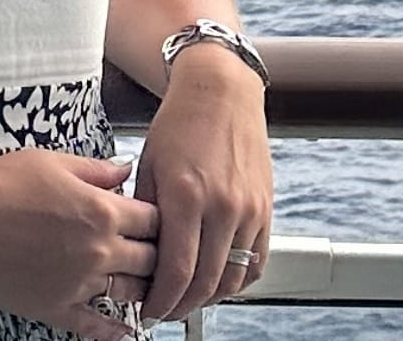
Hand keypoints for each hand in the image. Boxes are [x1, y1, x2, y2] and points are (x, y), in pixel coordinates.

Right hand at [0, 147, 159, 340]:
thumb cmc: (3, 182)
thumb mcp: (54, 161)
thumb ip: (96, 170)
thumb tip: (125, 171)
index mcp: (102, 211)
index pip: (154, 221)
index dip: (159, 219)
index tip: (158, 221)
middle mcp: (99, 251)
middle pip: (151, 260)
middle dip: (157, 255)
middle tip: (156, 254)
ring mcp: (80, 284)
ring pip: (130, 293)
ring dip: (141, 289)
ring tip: (145, 286)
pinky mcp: (57, 308)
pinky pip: (95, 327)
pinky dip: (115, 332)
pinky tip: (127, 332)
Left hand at [133, 45, 272, 325]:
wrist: (220, 92)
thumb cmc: (178, 124)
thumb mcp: (148, 164)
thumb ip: (144, 213)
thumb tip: (137, 257)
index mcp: (186, 195)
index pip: (176, 271)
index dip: (160, 300)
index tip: (148, 310)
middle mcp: (222, 206)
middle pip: (205, 284)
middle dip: (181, 306)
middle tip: (164, 310)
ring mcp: (249, 210)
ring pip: (232, 279)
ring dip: (209, 298)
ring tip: (187, 298)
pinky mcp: (265, 210)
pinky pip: (255, 264)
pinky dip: (236, 281)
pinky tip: (216, 281)